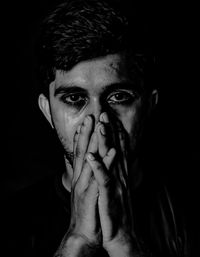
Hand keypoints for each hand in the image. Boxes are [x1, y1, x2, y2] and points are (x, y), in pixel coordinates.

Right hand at [55, 115, 100, 255]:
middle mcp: (81, 179)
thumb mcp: (88, 191)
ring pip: (90, 160)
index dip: (84, 136)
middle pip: (83, 152)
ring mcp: (85, 187)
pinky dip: (107, 163)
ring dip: (95, 142)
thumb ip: (89, 177)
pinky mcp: (93, 196)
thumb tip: (91, 165)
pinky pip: (102, 177)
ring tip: (101, 125)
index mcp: (81, 177)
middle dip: (88, 133)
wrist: (84, 234)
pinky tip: (113, 151)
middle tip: (92, 115)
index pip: (80, 153)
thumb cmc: (88, 211)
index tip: (88, 121)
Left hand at [86, 113, 140, 255]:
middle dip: (110, 131)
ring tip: (100, 127)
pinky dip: (99, 167)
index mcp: (119, 175)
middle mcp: (120, 177)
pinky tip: (91, 156)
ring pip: (110, 161)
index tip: (109, 118)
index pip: (117, 150)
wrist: (120, 236)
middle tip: (104, 114)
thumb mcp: (116, 189)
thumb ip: (116, 173)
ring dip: (106, 143)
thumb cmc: (115, 211)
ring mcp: (116, 186)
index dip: (114, 133)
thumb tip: (114, 160)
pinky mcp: (109, 197)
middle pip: (115, 150)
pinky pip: (104, 180)